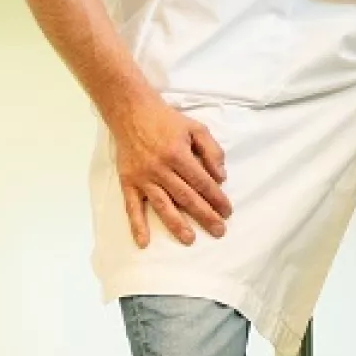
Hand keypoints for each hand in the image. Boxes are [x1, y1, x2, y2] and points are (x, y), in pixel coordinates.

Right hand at [109, 93, 231, 248]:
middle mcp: (160, 169)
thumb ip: (212, 151)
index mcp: (178, 154)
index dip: (216, 198)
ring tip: (190, 239)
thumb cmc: (167, 121)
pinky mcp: (128, 182)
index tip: (227, 211)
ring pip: (162, 205)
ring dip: (176, 224)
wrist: (132, 113)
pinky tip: (143, 242)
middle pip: (186, 197)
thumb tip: (221, 177)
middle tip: (219, 231)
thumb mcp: (196, 128)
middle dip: (204, 215)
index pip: (202, 182)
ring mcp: (143, 178)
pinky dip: (137, 225)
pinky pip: (132, 207)